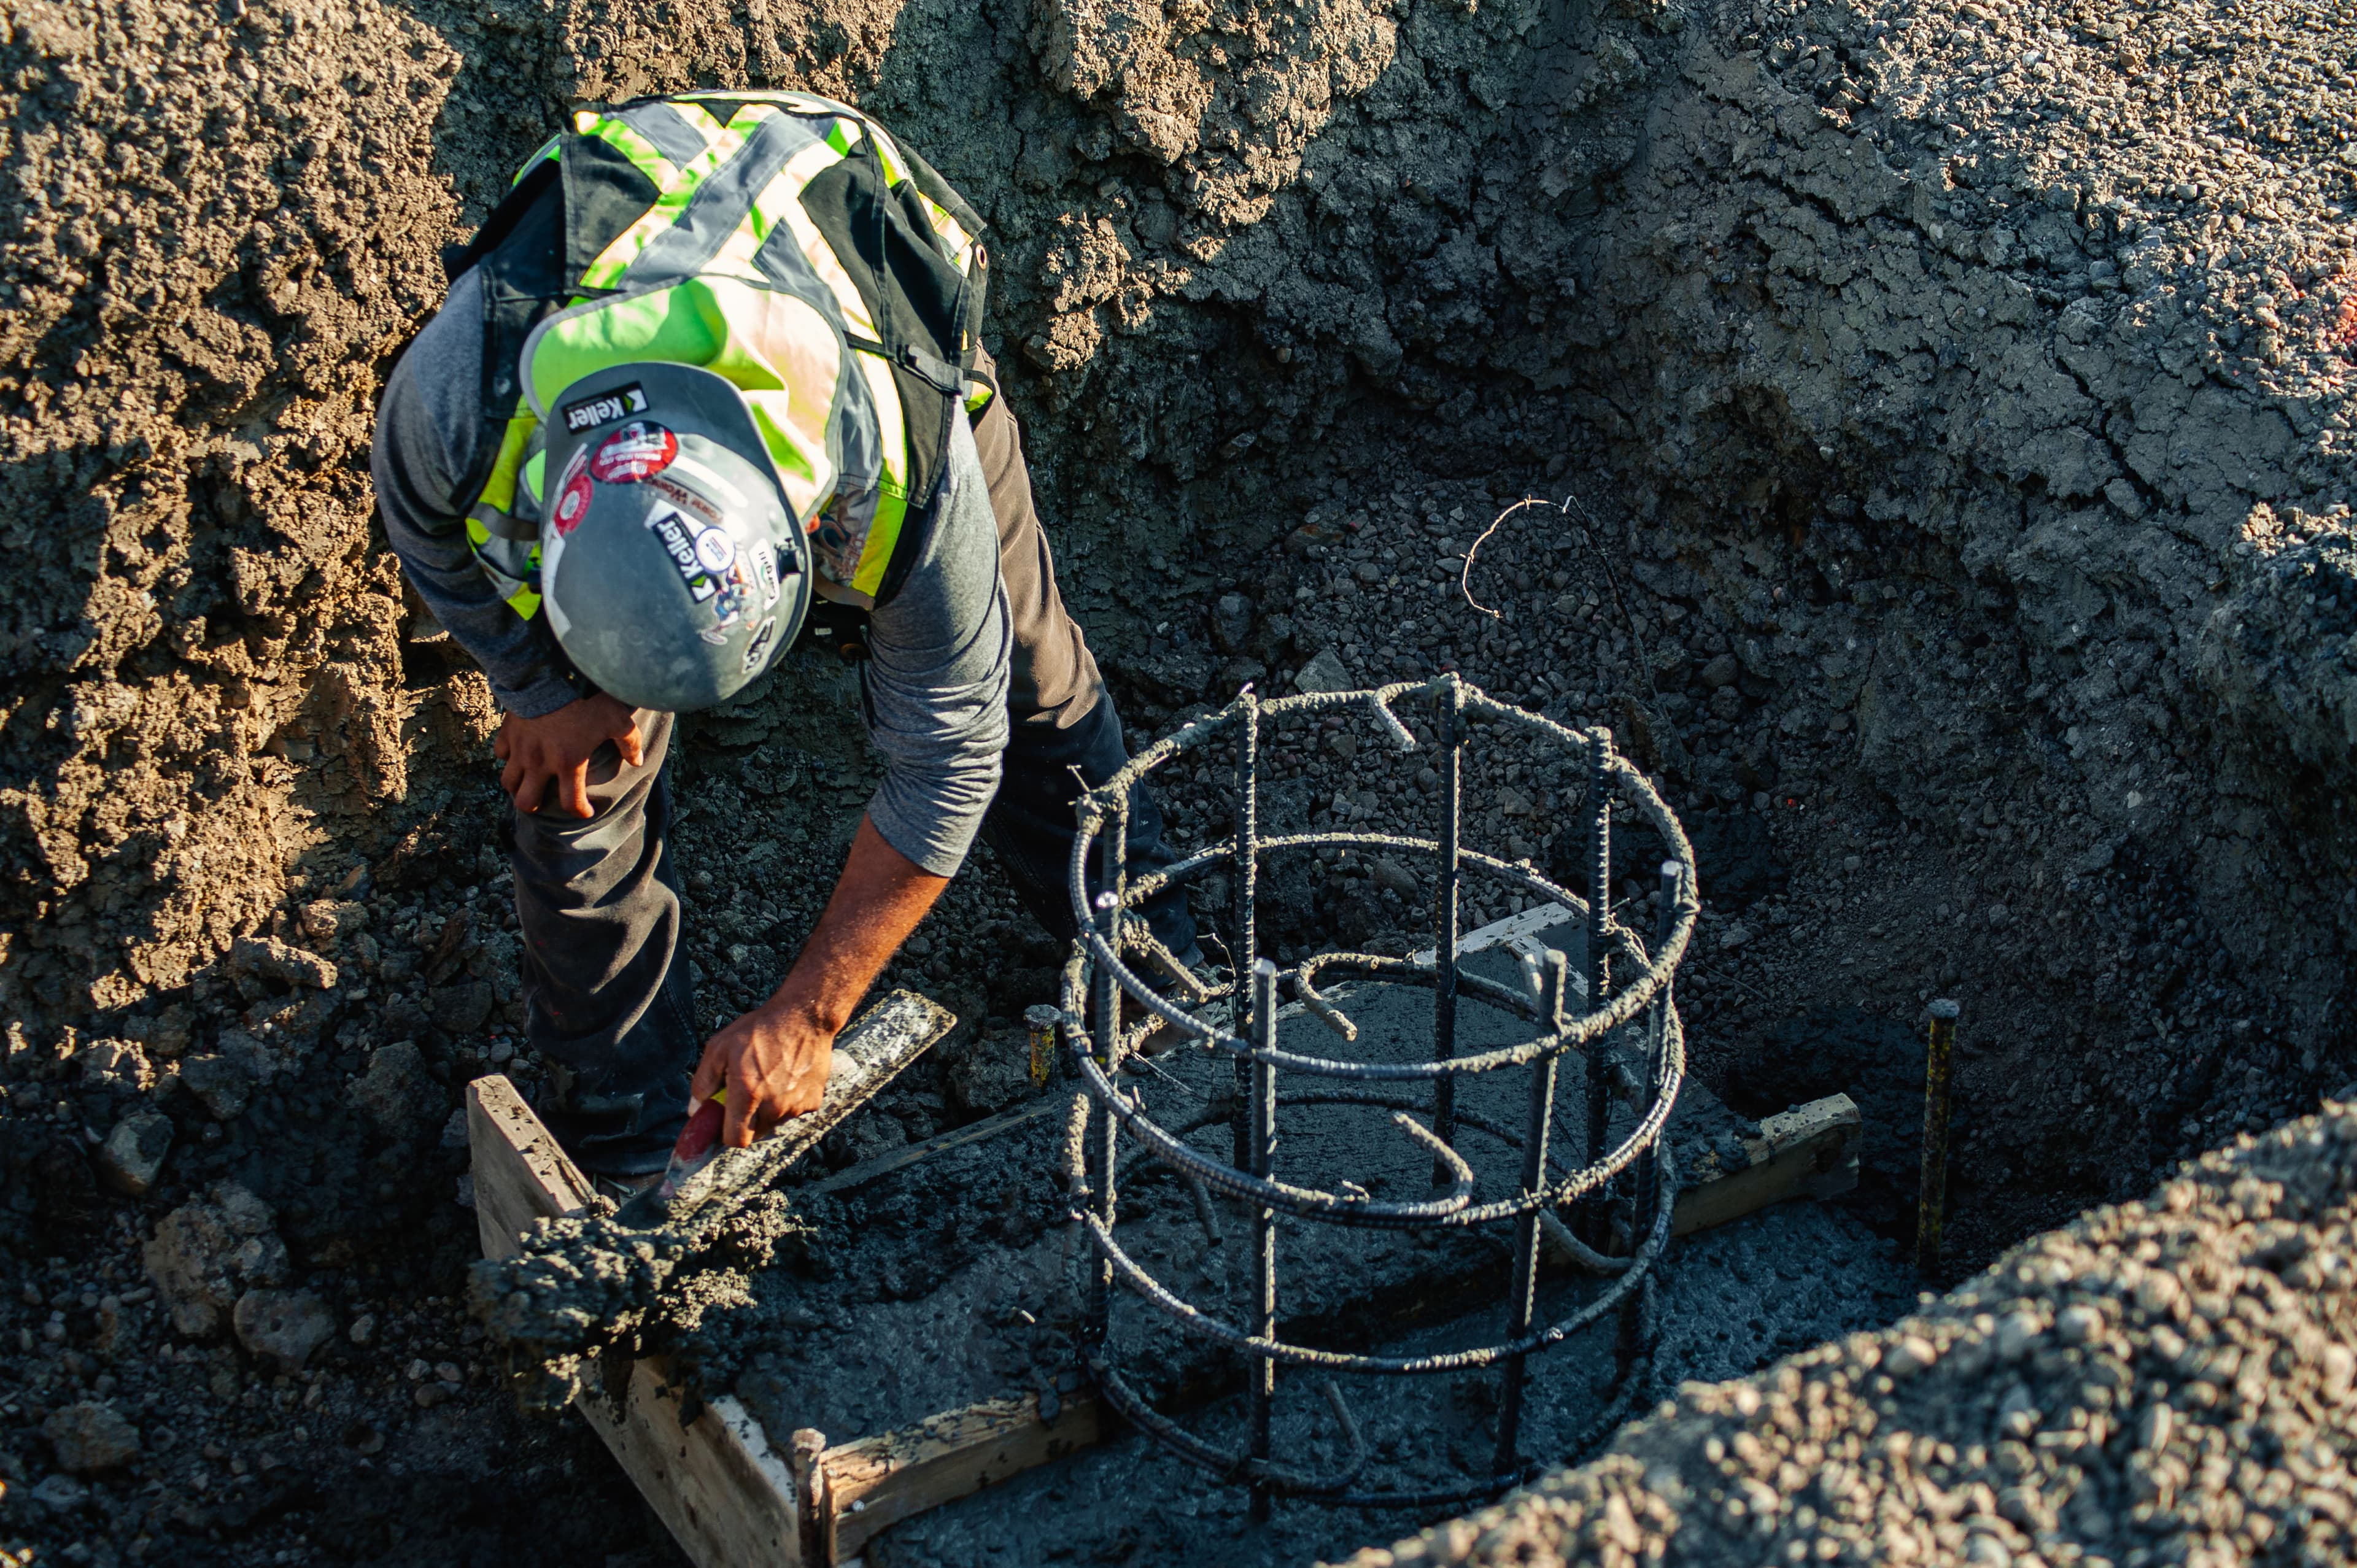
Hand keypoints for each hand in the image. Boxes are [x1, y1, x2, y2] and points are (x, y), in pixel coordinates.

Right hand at [493, 693, 642, 817]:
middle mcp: (539, 762)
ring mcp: (520, 748)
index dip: (579, 811)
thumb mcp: (617, 719)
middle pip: (527, 802)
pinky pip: (500, 753)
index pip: (570, 802)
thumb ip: (629, 743)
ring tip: (527, 782)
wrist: (551, 672)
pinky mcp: (507, 731)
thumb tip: (638, 760)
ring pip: (508, 782)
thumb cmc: (587, 698)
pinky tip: (518, 753)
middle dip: (535, 806)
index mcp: (568, 763)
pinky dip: (508, 757)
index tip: (586, 811)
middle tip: (544, 801)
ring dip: (517, 786)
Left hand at [690, 1001, 837, 1147]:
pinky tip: (786, 1077)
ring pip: (775, 1122)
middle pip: (756, 1132)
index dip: (727, 1133)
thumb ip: (704, 1081)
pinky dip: (788, 1101)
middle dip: (748, 1119)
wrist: (804, 1016)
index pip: (736, 1139)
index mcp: (748, 1094)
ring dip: (768, 1110)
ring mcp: (796, 1105)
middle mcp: (774, 1106)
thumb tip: (696, 1109)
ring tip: (769, 1080)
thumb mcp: (720, 1047)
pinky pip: (794, 1111)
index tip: (725, 1121)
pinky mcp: (813, 1101)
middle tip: (747, 1094)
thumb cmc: (760, 1029)